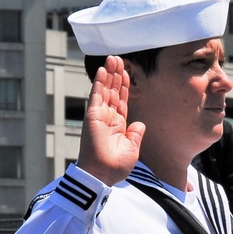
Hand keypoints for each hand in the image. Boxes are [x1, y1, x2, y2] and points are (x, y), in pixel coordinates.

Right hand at [76, 55, 145, 185]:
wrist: (102, 175)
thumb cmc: (115, 167)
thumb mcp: (132, 148)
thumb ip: (135, 134)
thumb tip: (140, 124)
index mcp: (117, 125)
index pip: (121, 100)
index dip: (123, 86)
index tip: (126, 72)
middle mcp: (107, 118)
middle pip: (112, 91)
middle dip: (116, 75)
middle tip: (118, 58)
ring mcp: (99, 116)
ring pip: (105, 90)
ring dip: (109, 74)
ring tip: (112, 59)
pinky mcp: (92, 116)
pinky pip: (97, 96)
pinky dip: (100, 83)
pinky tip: (103, 70)